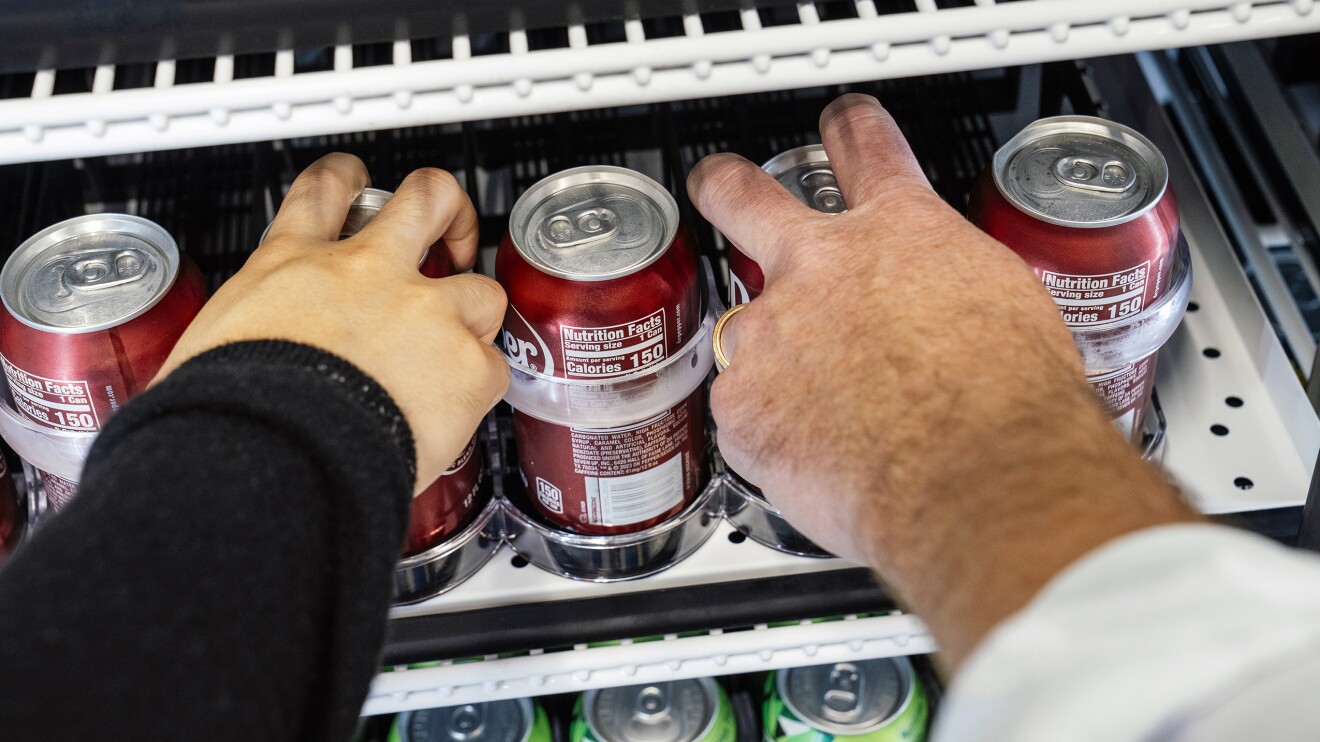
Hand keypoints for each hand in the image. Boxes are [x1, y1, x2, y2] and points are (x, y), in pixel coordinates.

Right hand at [156, 154, 508, 490]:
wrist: (270, 456)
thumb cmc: (231, 412)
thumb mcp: (215, 343)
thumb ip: (252, 332)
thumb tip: (247, 362)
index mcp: (292, 263)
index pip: (324, 190)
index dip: (348, 179)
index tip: (357, 183)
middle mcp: (367, 272)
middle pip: (428, 198)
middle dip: (449, 210)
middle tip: (450, 233)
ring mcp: (426, 312)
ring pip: (482, 288)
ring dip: (477, 316)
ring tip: (463, 349)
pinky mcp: (467, 363)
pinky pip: (494, 370)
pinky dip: (480, 391)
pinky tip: (458, 414)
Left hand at [690, 95, 1194, 667]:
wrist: (979, 477)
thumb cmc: (1012, 403)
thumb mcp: (1008, 308)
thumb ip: (951, 294)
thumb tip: (947, 314)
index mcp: (902, 232)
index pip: (866, 150)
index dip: (849, 133)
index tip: (840, 129)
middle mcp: (821, 268)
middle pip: (744, 197)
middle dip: (727, 187)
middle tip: (720, 188)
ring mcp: (771, 332)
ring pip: (744, 331)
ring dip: (765, 359)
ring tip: (803, 407)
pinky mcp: (742, 403)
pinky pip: (746, 415)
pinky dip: (773, 438)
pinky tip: (818, 459)